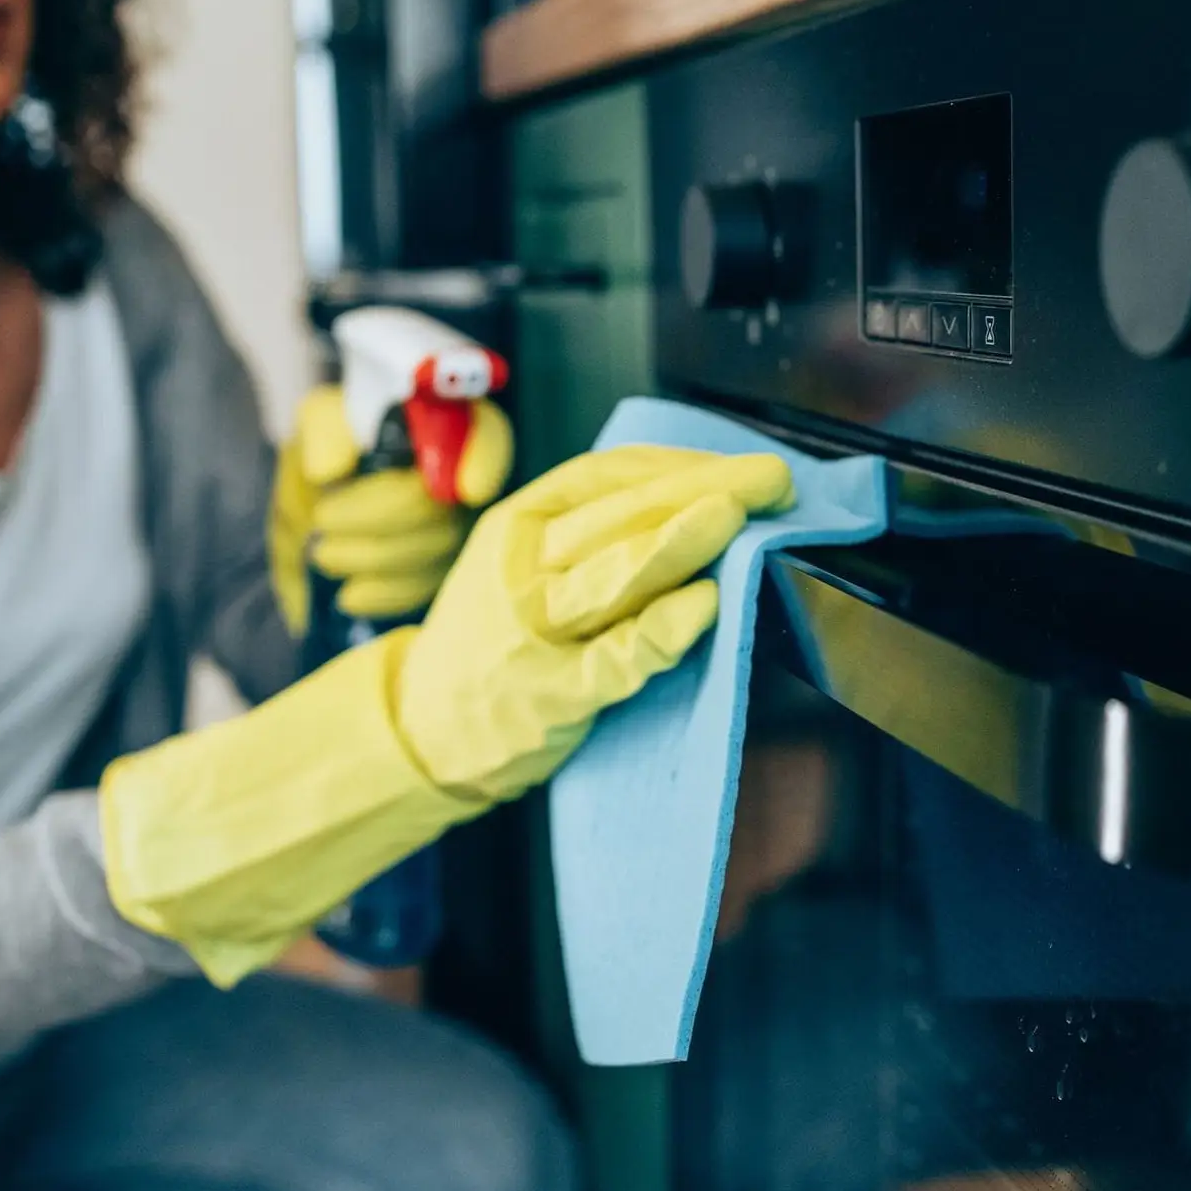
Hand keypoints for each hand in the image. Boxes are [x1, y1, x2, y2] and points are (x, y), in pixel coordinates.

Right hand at [104, 442, 788, 987]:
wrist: (419, 728)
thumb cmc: (491, 642)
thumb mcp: (525, 564)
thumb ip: (595, 533)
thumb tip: (699, 498)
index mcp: (518, 525)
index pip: (610, 477)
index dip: (682, 464)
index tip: (741, 463)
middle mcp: (523, 569)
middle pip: (623, 517)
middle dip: (705, 491)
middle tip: (772, 480)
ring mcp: (534, 633)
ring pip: (616, 572)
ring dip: (682, 540)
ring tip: (738, 517)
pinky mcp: (553, 695)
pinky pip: (616, 657)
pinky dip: (663, 630)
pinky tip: (705, 607)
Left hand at [269, 386, 513, 629]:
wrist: (332, 489)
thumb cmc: (339, 443)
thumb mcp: (323, 420)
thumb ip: (327, 434)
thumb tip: (327, 472)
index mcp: (448, 422)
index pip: (489, 436)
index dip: (485, 462)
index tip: (468, 491)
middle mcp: (469, 476)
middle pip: (445, 507)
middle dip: (379, 520)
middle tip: (321, 522)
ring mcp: (463, 527)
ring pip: (434, 554)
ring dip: (371, 560)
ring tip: (323, 554)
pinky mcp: (445, 569)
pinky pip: (427, 589)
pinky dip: (384, 595)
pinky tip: (349, 595)